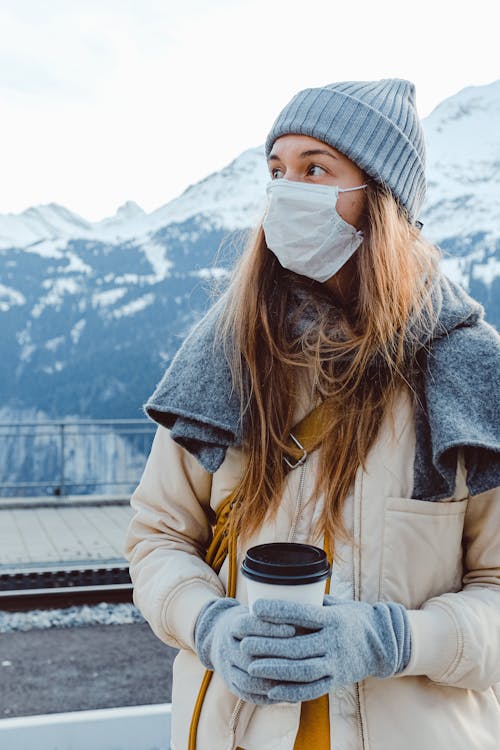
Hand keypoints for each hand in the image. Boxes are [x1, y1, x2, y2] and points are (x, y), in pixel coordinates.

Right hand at [194, 597, 295, 703]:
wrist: (216, 637)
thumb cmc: (248, 620)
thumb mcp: (254, 610)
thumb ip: (274, 611)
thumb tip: (308, 602)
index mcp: (231, 624)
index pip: (247, 625)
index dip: (270, 627)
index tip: (293, 627)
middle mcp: (225, 647)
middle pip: (249, 655)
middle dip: (276, 658)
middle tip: (302, 657)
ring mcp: (226, 667)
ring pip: (248, 679)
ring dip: (273, 681)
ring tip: (297, 679)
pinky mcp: (230, 684)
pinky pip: (248, 694)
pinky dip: (268, 696)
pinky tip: (287, 692)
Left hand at [242, 596, 410, 702]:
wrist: (384, 643)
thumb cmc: (353, 617)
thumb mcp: (337, 604)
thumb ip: (313, 602)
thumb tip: (282, 590)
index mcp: (333, 618)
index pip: (302, 613)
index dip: (277, 611)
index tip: (254, 608)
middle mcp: (335, 641)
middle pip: (297, 645)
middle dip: (268, 645)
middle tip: (244, 643)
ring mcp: (336, 663)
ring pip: (302, 670)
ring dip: (275, 670)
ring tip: (252, 667)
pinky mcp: (337, 680)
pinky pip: (312, 689)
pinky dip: (291, 691)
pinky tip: (272, 690)